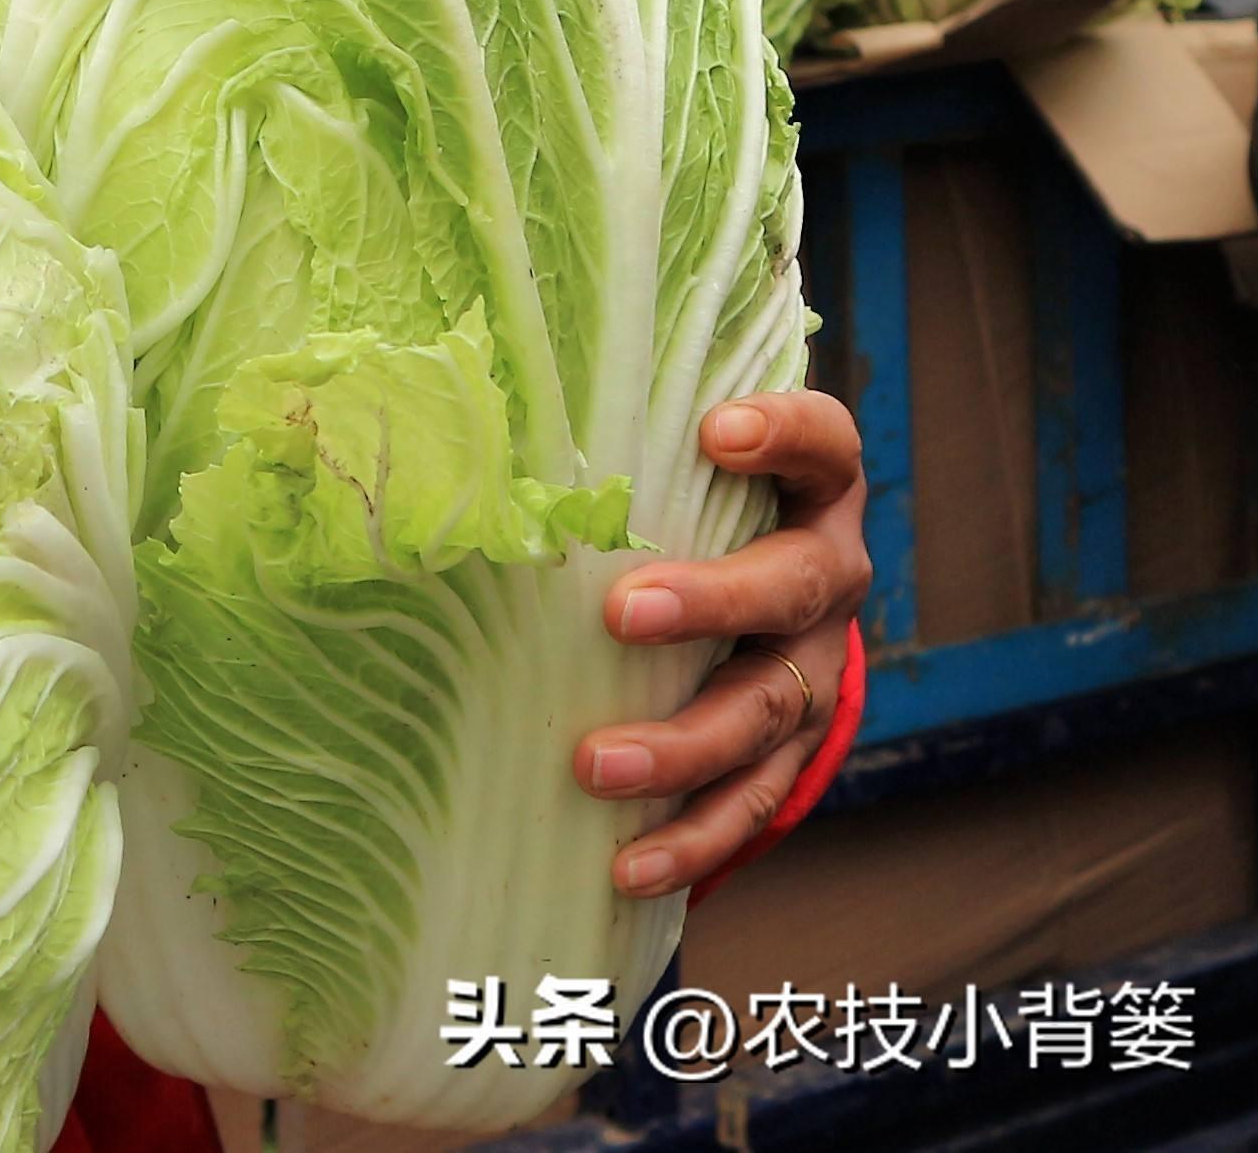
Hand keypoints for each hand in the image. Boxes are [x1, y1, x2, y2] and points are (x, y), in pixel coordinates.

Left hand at [574, 390, 869, 898]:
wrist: (757, 594)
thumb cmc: (674, 500)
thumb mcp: (658, 456)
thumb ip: (597, 430)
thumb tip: (430, 392)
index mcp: (807, 490)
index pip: (824, 443)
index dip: (783, 433)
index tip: (714, 431)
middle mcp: (827, 574)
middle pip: (792, 588)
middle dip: (712, 603)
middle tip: (620, 611)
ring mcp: (816, 668)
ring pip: (770, 711)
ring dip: (684, 746)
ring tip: (593, 766)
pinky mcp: (793, 748)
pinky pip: (753, 803)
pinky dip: (692, 839)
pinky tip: (625, 867)